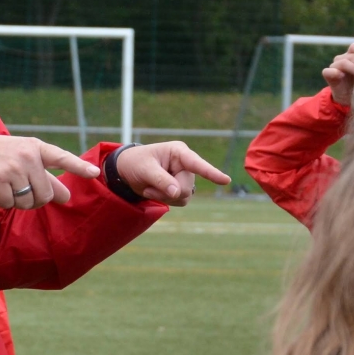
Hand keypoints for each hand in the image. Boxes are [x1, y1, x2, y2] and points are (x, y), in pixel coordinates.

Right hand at [0, 134, 99, 209]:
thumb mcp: (24, 159)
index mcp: (36, 148)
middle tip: (19, 190)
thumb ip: (45, 177)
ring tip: (5, 185)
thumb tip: (66, 197)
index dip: (78, 166)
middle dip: (34, 200)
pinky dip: (1, 202)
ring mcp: (13, 167)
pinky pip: (9, 204)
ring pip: (27, 202)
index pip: (61, 158)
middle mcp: (27, 156)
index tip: (94, 173)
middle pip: (44, 195)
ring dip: (16, 202)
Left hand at [113, 141, 231, 205]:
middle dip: (167, 191)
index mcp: (179, 152)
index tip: (226, 180)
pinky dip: (166, 200)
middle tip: (149, 186)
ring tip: (150, 187)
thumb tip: (177, 193)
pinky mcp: (181, 188)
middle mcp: (185, 164)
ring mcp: (185, 177)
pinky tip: (154, 191)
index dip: (211, 172)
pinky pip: (180, 201)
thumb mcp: (145, 169)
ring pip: (184, 196)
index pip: (196, 164)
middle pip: (186, 186)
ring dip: (165, 197)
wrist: (127, 171)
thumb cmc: (136, 163)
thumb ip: (161, 180)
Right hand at [321, 42, 353, 106]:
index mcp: (352, 55)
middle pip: (351, 56)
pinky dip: (334, 72)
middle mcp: (342, 58)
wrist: (353, 100)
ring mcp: (334, 67)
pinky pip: (328, 71)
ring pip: (342, 62)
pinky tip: (341, 75)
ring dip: (353, 69)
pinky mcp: (328, 76)